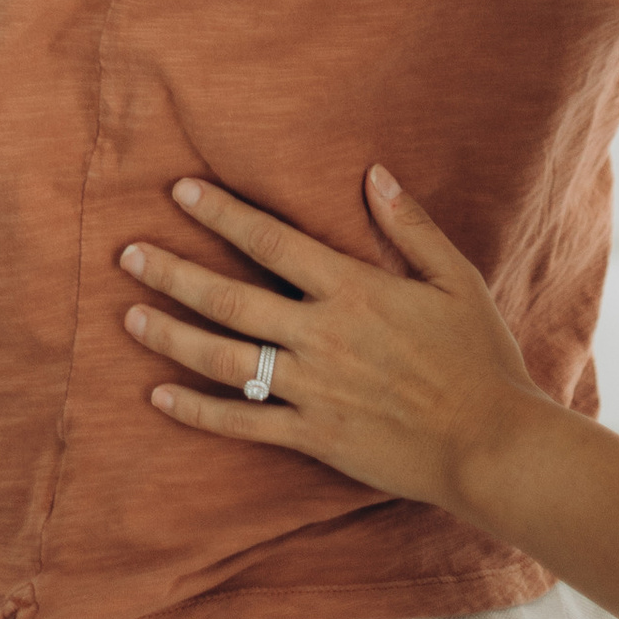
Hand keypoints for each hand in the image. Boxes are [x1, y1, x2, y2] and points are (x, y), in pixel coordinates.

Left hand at [116, 167, 544, 519]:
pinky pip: (244, 423)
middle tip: (129, 254)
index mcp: (354, 290)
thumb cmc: (478, 358)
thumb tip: (373, 173)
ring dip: (173, 335)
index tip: (181, 191)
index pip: (272, 241)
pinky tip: (161, 396)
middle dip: (174, 273)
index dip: (223, 214)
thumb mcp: (454, 279)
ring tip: (130, 315)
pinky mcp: (313, 436)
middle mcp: (322, 337)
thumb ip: (410, 226)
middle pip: (231, 298)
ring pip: (226, 360)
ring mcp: (313, 390)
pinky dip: (198, 410)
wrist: (489, 445)